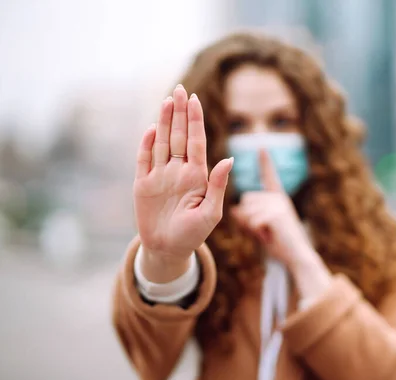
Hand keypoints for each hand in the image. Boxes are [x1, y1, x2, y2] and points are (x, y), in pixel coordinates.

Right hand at [134, 85, 232, 281]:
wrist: (168, 250)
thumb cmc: (194, 234)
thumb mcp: (211, 213)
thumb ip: (218, 185)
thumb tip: (229, 159)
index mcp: (197, 175)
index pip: (196, 141)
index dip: (195, 120)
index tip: (196, 99)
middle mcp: (178, 171)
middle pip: (179, 136)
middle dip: (180, 113)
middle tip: (181, 89)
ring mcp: (160, 176)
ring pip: (162, 142)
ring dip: (164, 122)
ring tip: (168, 100)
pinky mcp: (143, 184)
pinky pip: (144, 159)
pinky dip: (147, 144)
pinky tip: (152, 128)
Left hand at [231, 149, 312, 268]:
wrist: (297, 256)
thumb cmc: (280, 244)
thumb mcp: (263, 227)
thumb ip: (250, 216)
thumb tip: (234, 209)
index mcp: (278, 198)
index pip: (270, 177)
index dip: (266, 163)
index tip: (262, 148)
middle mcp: (278, 198)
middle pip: (246, 200)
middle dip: (247, 218)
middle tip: (263, 231)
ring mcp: (277, 205)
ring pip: (245, 211)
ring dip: (251, 227)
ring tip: (267, 234)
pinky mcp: (275, 215)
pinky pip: (251, 221)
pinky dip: (255, 233)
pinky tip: (269, 236)